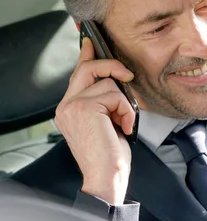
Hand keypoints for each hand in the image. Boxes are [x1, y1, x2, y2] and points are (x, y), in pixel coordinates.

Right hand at [55, 37, 135, 204]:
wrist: (106, 178)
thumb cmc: (109, 154)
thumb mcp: (106, 120)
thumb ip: (103, 99)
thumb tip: (115, 78)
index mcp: (69, 108)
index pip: (77, 74)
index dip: (86, 56)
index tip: (90, 42)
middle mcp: (66, 105)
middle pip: (89, 68)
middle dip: (111, 66)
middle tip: (127, 75)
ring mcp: (73, 105)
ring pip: (108, 83)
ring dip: (124, 103)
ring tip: (123, 123)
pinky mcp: (85, 107)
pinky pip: (116, 95)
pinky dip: (127, 110)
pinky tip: (125, 127)